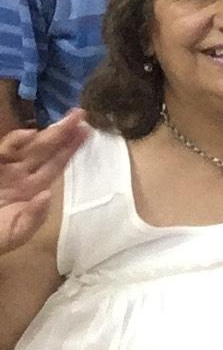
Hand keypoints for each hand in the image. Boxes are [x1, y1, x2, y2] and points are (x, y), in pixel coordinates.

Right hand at [1, 109, 87, 253]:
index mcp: (32, 189)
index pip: (56, 165)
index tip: (87, 133)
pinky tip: (30, 134)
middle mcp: (21, 174)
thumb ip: (33, 218)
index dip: (71, 149)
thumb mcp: (15, 234)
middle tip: (81, 114)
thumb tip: (47, 195)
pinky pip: (5, 151)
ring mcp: (5, 168)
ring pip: (30, 146)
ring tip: (67, 120)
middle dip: (64, 133)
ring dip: (48, 133)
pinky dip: (16, 141)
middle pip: (47, 150)